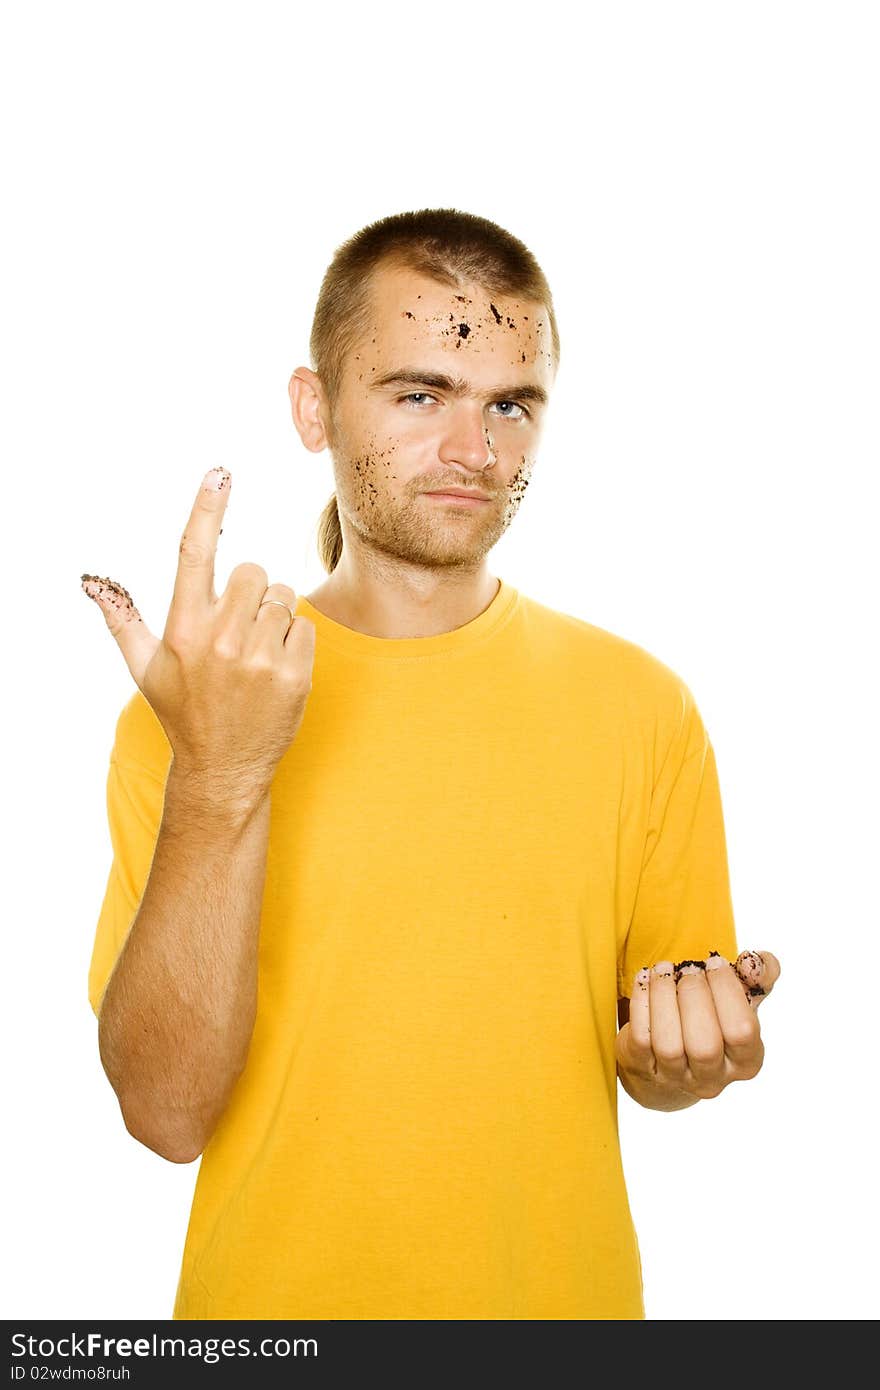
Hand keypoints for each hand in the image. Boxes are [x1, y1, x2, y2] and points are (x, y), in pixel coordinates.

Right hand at [81, 467, 316, 798]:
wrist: (223, 769)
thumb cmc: (183, 712)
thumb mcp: (145, 668)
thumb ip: (122, 620)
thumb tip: (92, 582)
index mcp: (183, 630)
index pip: (193, 553)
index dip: (207, 508)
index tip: (219, 472)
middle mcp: (221, 640)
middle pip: (253, 570)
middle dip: (250, 590)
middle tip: (239, 626)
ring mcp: (260, 658)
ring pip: (283, 596)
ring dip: (274, 616)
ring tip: (256, 653)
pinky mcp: (295, 674)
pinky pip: (306, 626)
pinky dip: (295, 642)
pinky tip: (276, 669)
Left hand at [616, 949, 780, 1105]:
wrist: (674, 1049)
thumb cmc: (715, 1016)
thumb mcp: (742, 996)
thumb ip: (759, 974)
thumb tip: (754, 962)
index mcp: (746, 1060)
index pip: (742, 1031)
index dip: (726, 991)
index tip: (714, 963)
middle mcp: (713, 1077)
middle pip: (704, 1045)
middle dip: (694, 995)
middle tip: (688, 969)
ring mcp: (676, 1077)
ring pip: (668, 1046)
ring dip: (663, 997)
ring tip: (663, 970)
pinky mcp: (644, 1068)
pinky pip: (640, 1038)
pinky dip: (641, 1002)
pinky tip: (645, 979)